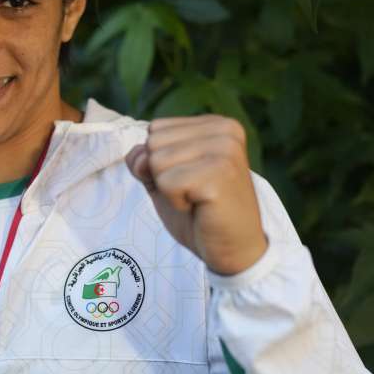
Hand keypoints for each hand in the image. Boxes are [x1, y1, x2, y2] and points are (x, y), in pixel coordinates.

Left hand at [124, 115, 267, 275]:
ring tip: (197, 199)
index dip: (160, 162)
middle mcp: (224, 130)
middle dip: (163, 175)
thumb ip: (145, 159)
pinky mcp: (219, 175)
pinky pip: (166, 183)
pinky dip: (176, 202)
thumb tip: (139, 158)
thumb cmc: (201, 213)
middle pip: (153, 143)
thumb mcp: (165, 178)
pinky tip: (201, 207)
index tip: (190, 179)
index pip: (155, 129)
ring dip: (169, 190)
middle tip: (194, 192)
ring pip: (156, 162)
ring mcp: (224, 150)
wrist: (234, 249)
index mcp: (215, 124)